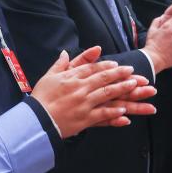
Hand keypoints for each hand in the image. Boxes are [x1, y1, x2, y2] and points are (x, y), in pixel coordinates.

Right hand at [31, 49, 155, 135]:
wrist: (36, 120)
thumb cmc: (41, 98)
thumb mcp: (49, 76)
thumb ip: (60, 64)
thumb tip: (64, 52)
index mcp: (72, 77)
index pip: (93, 69)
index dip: (107, 66)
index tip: (119, 64)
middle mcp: (80, 88)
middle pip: (104, 79)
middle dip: (121, 74)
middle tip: (134, 72)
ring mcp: (84, 104)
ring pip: (107, 94)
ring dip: (123, 89)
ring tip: (135, 86)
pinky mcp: (84, 119)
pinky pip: (102, 114)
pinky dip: (114, 112)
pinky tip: (124, 111)